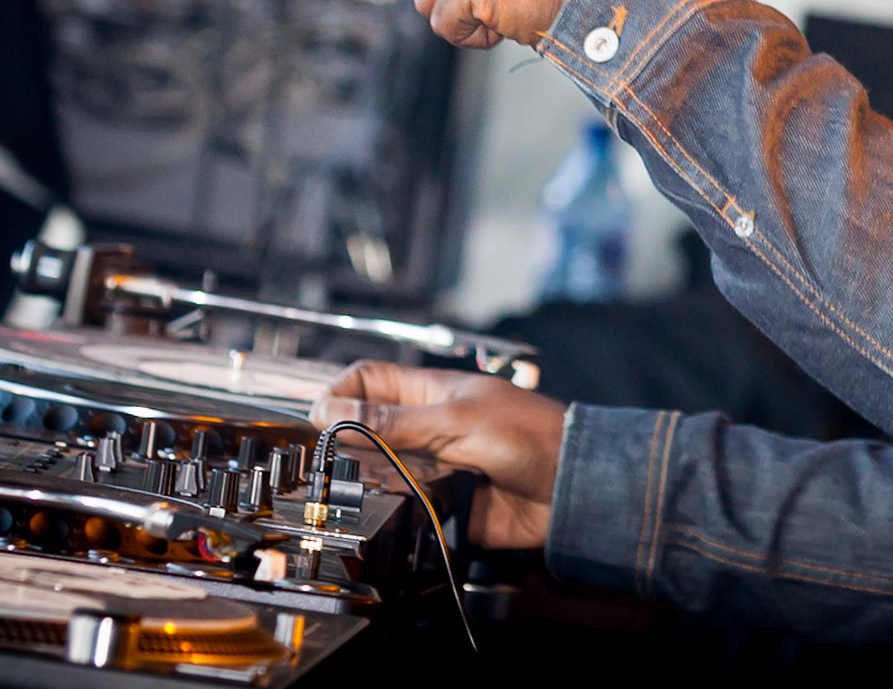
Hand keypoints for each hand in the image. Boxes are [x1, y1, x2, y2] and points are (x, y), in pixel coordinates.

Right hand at [310, 361, 568, 549]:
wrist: (572, 487)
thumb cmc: (529, 436)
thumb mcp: (456, 420)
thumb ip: (394, 420)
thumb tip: (331, 411)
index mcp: (428, 393)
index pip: (366, 381)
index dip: (339, 394)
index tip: (320, 421)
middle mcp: (425, 428)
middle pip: (365, 431)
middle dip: (346, 446)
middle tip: (335, 461)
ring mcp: (432, 467)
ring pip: (379, 473)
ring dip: (372, 480)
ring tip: (378, 482)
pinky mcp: (442, 505)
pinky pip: (404, 508)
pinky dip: (396, 510)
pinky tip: (400, 508)